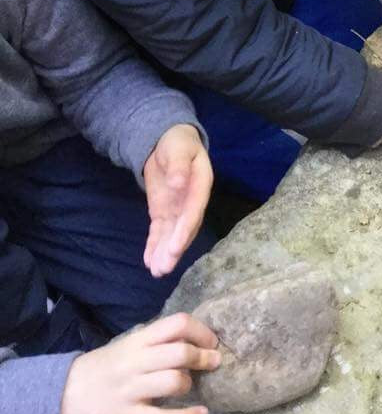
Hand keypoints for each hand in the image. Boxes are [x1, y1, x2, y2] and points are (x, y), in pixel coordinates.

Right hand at [60, 313, 220, 413]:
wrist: (64, 393)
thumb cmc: (104, 366)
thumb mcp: (128, 345)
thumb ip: (156, 342)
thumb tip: (193, 338)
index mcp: (138, 340)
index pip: (177, 323)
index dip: (201, 330)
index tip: (212, 340)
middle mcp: (136, 362)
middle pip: (180, 352)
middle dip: (203, 356)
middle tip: (214, 361)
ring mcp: (132, 390)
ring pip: (173, 382)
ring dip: (190, 383)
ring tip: (192, 385)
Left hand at [143, 124, 212, 277]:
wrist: (168, 141)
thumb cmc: (177, 142)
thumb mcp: (178, 147)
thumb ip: (178, 165)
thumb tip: (178, 182)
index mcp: (200, 183)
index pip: (194, 209)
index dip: (185, 228)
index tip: (175, 247)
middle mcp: (192, 200)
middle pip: (185, 227)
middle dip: (174, 248)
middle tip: (163, 267)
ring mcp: (178, 208)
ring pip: (172, 233)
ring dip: (165, 252)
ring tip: (156, 271)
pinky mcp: (164, 212)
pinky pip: (160, 231)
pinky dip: (154, 245)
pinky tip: (148, 261)